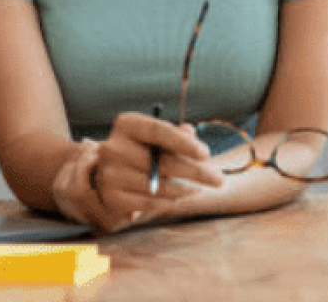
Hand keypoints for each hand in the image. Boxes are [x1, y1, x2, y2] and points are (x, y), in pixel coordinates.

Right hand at [94, 111, 224, 231]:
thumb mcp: (156, 137)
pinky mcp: (112, 198)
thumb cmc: (141, 150)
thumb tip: (190, 133)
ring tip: (200, 189)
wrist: (109, 175)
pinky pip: (150, 203)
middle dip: (195, 172)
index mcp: (126, 125)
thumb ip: (176, 134)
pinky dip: (170, 201)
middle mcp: (113, 148)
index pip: (157, 131)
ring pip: (158, 186)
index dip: (183, 143)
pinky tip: (182, 197)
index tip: (206, 154)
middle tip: (219, 179)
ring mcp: (110, 175)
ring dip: (185, 189)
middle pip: (162, 162)